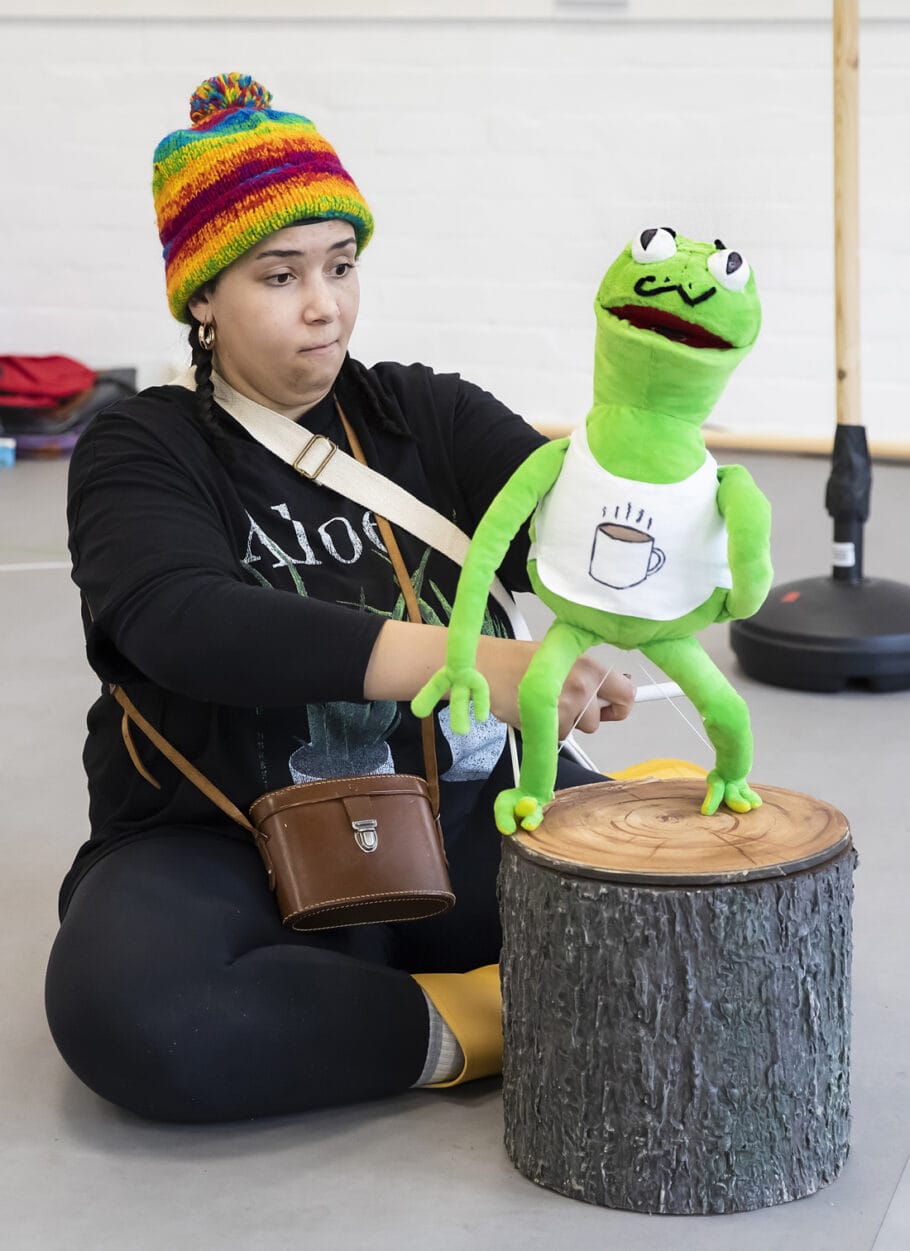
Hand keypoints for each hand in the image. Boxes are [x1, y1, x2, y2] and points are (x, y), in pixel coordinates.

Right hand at [476, 637, 634, 736]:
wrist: (485, 667)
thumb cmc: (515, 662)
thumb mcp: (558, 659)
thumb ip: (584, 676)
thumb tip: (605, 695)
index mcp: (590, 664)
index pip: (627, 694)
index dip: (619, 707)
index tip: (609, 709)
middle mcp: (584, 683)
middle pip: (600, 720)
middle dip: (585, 720)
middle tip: (565, 708)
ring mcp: (569, 704)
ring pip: (577, 729)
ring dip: (561, 723)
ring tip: (541, 703)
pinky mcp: (552, 723)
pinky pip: (557, 736)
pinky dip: (544, 729)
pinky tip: (531, 710)